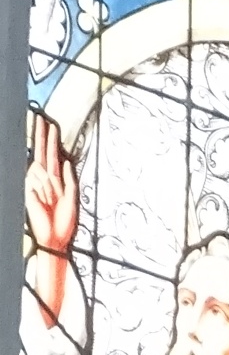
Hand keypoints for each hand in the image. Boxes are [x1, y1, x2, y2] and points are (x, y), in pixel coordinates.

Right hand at [24, 112, 76, 257]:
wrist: (55, 236)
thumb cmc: (64, 222)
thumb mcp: (72, 198)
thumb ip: (70, 178)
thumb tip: (67, 161)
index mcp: (55, 179)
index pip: (52, 154)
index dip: (51, 139)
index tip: (50, 124)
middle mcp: (44, 178)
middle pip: (42, 151)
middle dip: (42, 134)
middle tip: (40, 117)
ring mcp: (35, 182)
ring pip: (43, 171)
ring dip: (50, 188)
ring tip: (52, 201)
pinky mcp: (28, 188)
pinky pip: (40, 182)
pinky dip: (45, 192)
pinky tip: (45, 200)